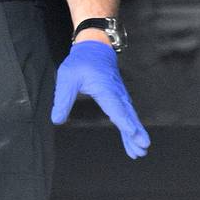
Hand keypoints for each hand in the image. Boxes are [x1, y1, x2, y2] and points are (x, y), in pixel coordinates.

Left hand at [51, 40, 149, 158]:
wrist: (95, 47)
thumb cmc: (81, 62)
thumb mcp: (67, 78)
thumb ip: (63, 99)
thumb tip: (57, 120)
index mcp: (104, 88)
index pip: (115, 107)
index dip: (124, 121)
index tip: (132, 133)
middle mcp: (116, 93)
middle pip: (127, 115)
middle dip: (135, 132)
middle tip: (143, 148)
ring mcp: (120, 95)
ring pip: (130, 116)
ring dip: (136, 133)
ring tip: (140, 151)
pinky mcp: (120, 97)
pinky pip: (127, 114)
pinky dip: (132, 127)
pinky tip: (133, 139)